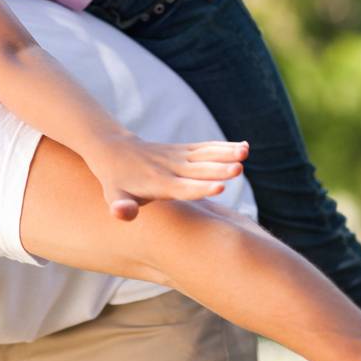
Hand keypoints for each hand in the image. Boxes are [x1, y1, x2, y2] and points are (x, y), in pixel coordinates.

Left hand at [85, 136, 248, 220]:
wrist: (114, 150)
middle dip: (219, 169)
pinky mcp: (183, 150)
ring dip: (226, 153)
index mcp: (157, 184)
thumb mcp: (114, 196)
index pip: (181, 188)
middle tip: (239, 168)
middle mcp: (170, 168)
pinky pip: (205, 148)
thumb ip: (122, 207)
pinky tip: (245, 146)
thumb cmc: (117, 182)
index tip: (220, 187)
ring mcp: (177, 157)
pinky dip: (223, 146)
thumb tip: (121, 214)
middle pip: (198, 170)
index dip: (200, 188)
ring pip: (205, 155)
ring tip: (246, 151)